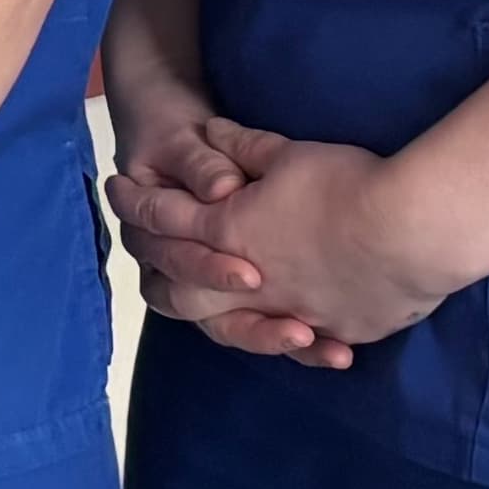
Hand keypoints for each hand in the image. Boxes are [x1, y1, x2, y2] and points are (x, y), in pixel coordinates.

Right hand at [106, 93, 323, 358]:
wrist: (196, 145)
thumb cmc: (182, 137)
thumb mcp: (187, 142)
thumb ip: (203, 165)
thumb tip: (222, 189)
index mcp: (151, 231)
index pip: (170, 258)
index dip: (204, 265)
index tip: (248, 271)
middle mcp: (175, 267)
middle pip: (190, 301)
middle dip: (235, 301)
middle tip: (266, 288)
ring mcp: (212, 289)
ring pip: (227, 328)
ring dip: (263, 335)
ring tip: (304, 333)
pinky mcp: (249, 302)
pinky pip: (267, 334)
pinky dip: (302, 350)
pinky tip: (338, 351)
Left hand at [113, 120, 454, 360]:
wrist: (412, 231)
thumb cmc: (345, 184)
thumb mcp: (287, 152)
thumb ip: (242, 147)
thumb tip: (214, 133)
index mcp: (228, 230)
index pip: (165, 220)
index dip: (136, 203)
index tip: (118, 190)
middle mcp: (248, 281)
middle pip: (182, 293)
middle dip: (164, 277)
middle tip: (160, 269)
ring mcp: (290, 312)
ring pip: (234, 328)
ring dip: (221, 316)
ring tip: (226, 306)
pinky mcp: (333, 331)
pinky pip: (296, 342)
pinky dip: (286, 337)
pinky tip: (294, 331)